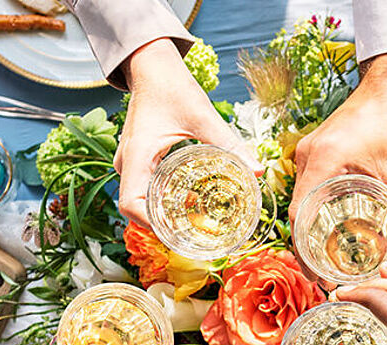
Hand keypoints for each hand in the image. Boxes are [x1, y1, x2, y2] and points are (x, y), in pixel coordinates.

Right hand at [117, 38, 256, 226]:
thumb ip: (229, 144)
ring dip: (162, 215)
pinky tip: (187, 203)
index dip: (151, 225)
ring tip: (194, 223)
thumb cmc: (172, 87)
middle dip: (162, 226)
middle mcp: (128, 164)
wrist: (152, 67)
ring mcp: (130, 163)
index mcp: (138, 156)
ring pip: (140, 201)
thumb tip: (258, 170)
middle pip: (136, 209)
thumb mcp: (203, 117)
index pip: (131, 204)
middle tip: (195, 235)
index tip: (178, 233)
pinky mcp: (138, 160)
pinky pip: (144, 189)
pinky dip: (162, 201)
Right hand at [291, 50, 386, 272]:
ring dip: (314, 230)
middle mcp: (308, 157)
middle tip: (327, 277)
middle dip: (309, 248)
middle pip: (298, 213)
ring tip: (331, 260)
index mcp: (321, 161)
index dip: (306, 253)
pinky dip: (320, 211)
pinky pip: (313, 188)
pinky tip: (337, 228)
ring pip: (304, 201)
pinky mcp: (322, 150)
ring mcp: (312, 152)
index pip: (299, 218)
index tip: (319, 277)